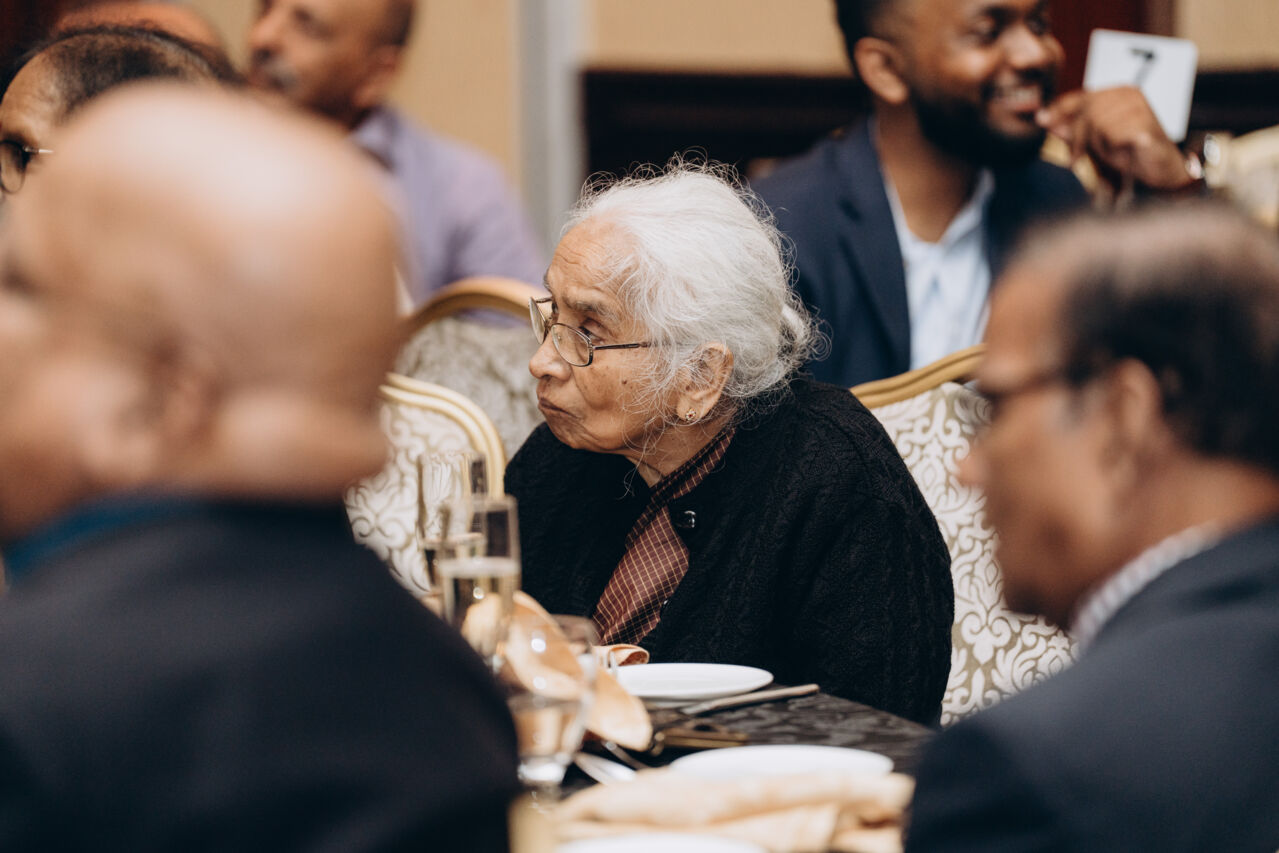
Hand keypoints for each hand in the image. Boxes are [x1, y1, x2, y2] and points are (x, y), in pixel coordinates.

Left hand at [1037, 86, 1196, 191]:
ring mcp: (1139, 108)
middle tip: (1076, 160)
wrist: (1162, 170)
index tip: (1041, 120)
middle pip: (1086, 112)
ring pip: (1096, 124)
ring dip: (1097, 146)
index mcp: (1119, 92)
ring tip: (1110, 155)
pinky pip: (1111, 136)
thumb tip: (1042, 118)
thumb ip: (1071, 129)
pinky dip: (1112, 150)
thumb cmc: (1128, 154)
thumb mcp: (1094, 140)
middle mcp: (1130, 94)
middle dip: (1078, 138)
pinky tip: (1122, 155)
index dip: (1059, 109)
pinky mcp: (1143, 126)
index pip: (1081, 97)